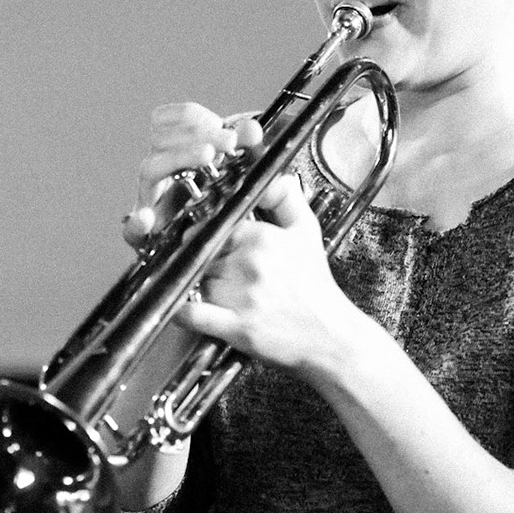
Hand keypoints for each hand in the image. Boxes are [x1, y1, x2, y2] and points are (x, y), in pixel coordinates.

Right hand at [120, 103, 262, 248]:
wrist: (229, 253)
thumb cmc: (230, 204)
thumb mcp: (241, 172)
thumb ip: (246, 149)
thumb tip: (252, 129)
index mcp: (176, 153)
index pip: (167, 120)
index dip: (195, 118)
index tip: (226, 128)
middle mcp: (161, 174)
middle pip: (160, 139)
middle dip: (197, 133)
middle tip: (230, 141)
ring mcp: (152, 202)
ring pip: (151, 169)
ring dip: (180, 157)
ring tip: (208, 155)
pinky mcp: (148, 238)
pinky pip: (132, 230)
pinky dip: (137, 223)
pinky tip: (148, 219)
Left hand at [172, 171, 371, 376]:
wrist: (331, 336)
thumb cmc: (315, 287)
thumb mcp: (307, 233)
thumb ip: (286, 199)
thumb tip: (276, 176)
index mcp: (263, 237)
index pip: (215, 227)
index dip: (209, 237)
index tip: (208, 245)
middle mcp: (251, 262)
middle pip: (203, 255)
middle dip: (207, 264)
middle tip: (222, 276)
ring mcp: (243, 295)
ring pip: (197, 282)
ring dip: (202, 290)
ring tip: (224, 298)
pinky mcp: (238, 327)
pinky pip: (192, 314)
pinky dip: (181, 313)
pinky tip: (183, 310)